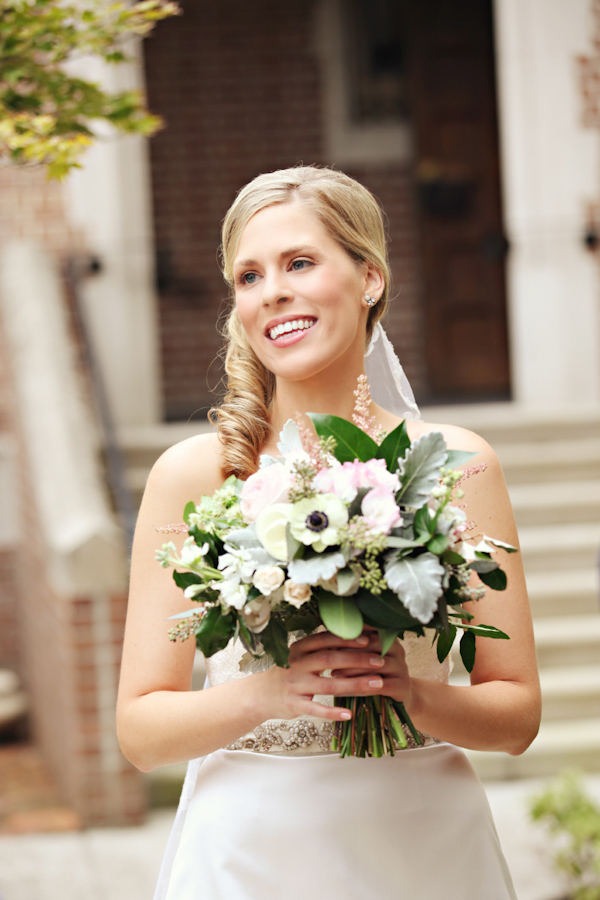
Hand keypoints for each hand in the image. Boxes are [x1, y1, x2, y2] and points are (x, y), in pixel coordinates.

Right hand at [256, 629, 411, 721]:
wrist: (259, 695)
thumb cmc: (288, 672)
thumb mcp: (300, 655)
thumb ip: (322, 647)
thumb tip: (354, 636)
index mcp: (300, 648)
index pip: (326, 640)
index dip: (347, 639)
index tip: (369, 639)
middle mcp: (296, 664)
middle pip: (330, 659)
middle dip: (358, 660)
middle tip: (381, 661)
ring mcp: (295, 685)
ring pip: (328, 685)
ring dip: (355, 685)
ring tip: (377, 685)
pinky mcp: (294, 705)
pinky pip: (315, 709)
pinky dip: (332, 712)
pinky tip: (349, 714)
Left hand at [330, 630, 412, 708]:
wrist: (394, 701)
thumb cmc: (370, 676)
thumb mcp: (360, 660)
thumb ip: (349, 647)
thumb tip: (323, 637)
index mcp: (386, 637)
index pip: (368, 629)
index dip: (349, 633)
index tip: (329, 638)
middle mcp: (397, 649)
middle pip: (373, 644)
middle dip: (349, 650)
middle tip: (328, 658)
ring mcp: (402, 667)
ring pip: (377, 664)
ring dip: (354, 669)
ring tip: (334, 674)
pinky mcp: (403, 686)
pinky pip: (383, 685)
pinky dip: (364, 686)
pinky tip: (350, 689)